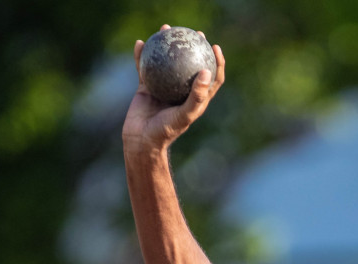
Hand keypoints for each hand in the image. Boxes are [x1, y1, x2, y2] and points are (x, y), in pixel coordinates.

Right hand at [121, 27, 224, 154]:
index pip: (212, 77)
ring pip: (167, 62)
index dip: (217, 62)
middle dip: (193, 46)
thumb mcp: (184, 115)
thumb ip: (197, 96)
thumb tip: (207, 71)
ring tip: (165, 29)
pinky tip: (140, 43)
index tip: (214, 46)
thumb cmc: (166, 131)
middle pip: (190, 64)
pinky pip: (144, 67)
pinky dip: (142, 55)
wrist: (141, 141)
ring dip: (167, 44)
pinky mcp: (146, 88)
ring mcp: (163, 88)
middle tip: (193, 32)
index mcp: (195, 98)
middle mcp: (180, 91)